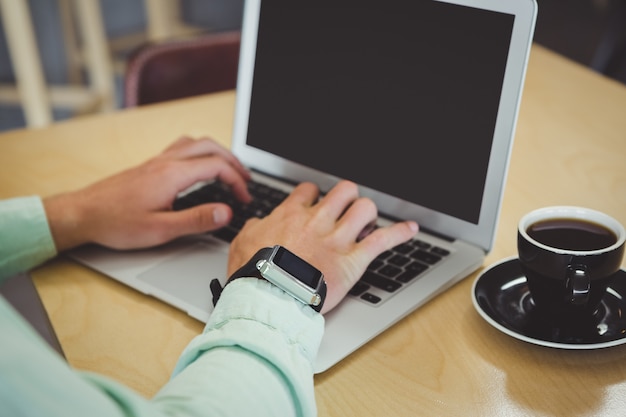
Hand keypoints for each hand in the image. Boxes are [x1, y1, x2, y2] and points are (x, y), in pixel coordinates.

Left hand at [43, 136, 251, 251]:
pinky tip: (199, 167)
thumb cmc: (116, 223)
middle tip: (246, 180)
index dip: (237, 181)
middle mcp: (166, 162)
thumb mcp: (161, 229)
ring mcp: (157, 161)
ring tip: (229, 169)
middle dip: (234, 161)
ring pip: (196, 143)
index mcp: (173, 175)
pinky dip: (200, 152)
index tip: (244, 198)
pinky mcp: (149, 166)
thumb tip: (226, 212)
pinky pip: (182, 147)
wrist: (82, 213)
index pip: (218, 167)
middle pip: (210, 147)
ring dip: (218, 152)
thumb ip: (197, 220)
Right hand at [228, 180, 417, 313]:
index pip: (309, 190)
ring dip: (367, 213)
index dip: (315, 195)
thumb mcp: (243, 242)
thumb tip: (261, 223)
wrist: (268, 296)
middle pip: (343, 191)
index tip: (315, 203)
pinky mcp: (352, 261)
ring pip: (364, 208)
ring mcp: (337, 240)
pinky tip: (410, 229)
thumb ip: (256, 227)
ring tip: (365, 222)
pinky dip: (400, 233)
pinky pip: (382, 241)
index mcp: (291, 215)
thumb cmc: (254, 272)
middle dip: (346, 197)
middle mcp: (317, 221)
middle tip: (345, 210)